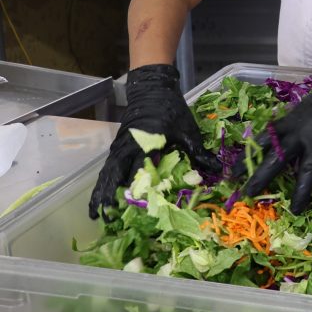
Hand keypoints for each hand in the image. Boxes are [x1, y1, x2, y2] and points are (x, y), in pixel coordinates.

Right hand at [88, 64, 218, 219]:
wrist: (152, 90)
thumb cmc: (171, 110)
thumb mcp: (187, 131)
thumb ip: (198, 152)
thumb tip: (216, 169)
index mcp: (145, 145)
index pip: (138, 173)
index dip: (136, 192)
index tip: (133, 211)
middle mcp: (126, 149)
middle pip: (114, 177)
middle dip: (110, 198)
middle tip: (108, 221)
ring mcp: (119, 148)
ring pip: (107, 174)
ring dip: (102, 193)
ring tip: (95, 214)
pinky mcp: (117, 147)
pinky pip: (107, 168)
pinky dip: (103, 182)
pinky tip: (101, 195)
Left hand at [235, 62, 311, 213]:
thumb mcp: (306, 107)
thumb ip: (295, 124)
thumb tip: (285, 138)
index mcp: (291, 122)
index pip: (262, 141)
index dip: (247, 157)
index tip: (232, 173)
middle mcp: (302, 134)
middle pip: (277, 158)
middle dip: (261, 177)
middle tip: (248, 195)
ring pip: (307, 172)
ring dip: (301, 193)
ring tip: (295, 210)